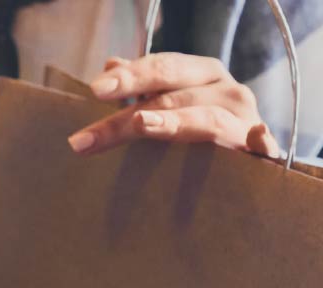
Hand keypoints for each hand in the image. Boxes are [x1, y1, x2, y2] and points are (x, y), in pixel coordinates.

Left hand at [68, 53, 278, 156]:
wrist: (251, 158)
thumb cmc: (201, 126)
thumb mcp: (172, 101)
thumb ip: (143, 86)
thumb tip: (110, 64)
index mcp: (202, 74)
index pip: (162, 69)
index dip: (130, 76)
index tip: (96, 89)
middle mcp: (226, 91)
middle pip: (171, 98)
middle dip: (127, 117)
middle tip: (90, 137)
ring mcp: (246, 119)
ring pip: (205, 119)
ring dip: (174, 122)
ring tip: (141, 125)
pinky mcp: (264, 150)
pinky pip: (261, 143)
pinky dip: (258, 139)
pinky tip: (252, 138)